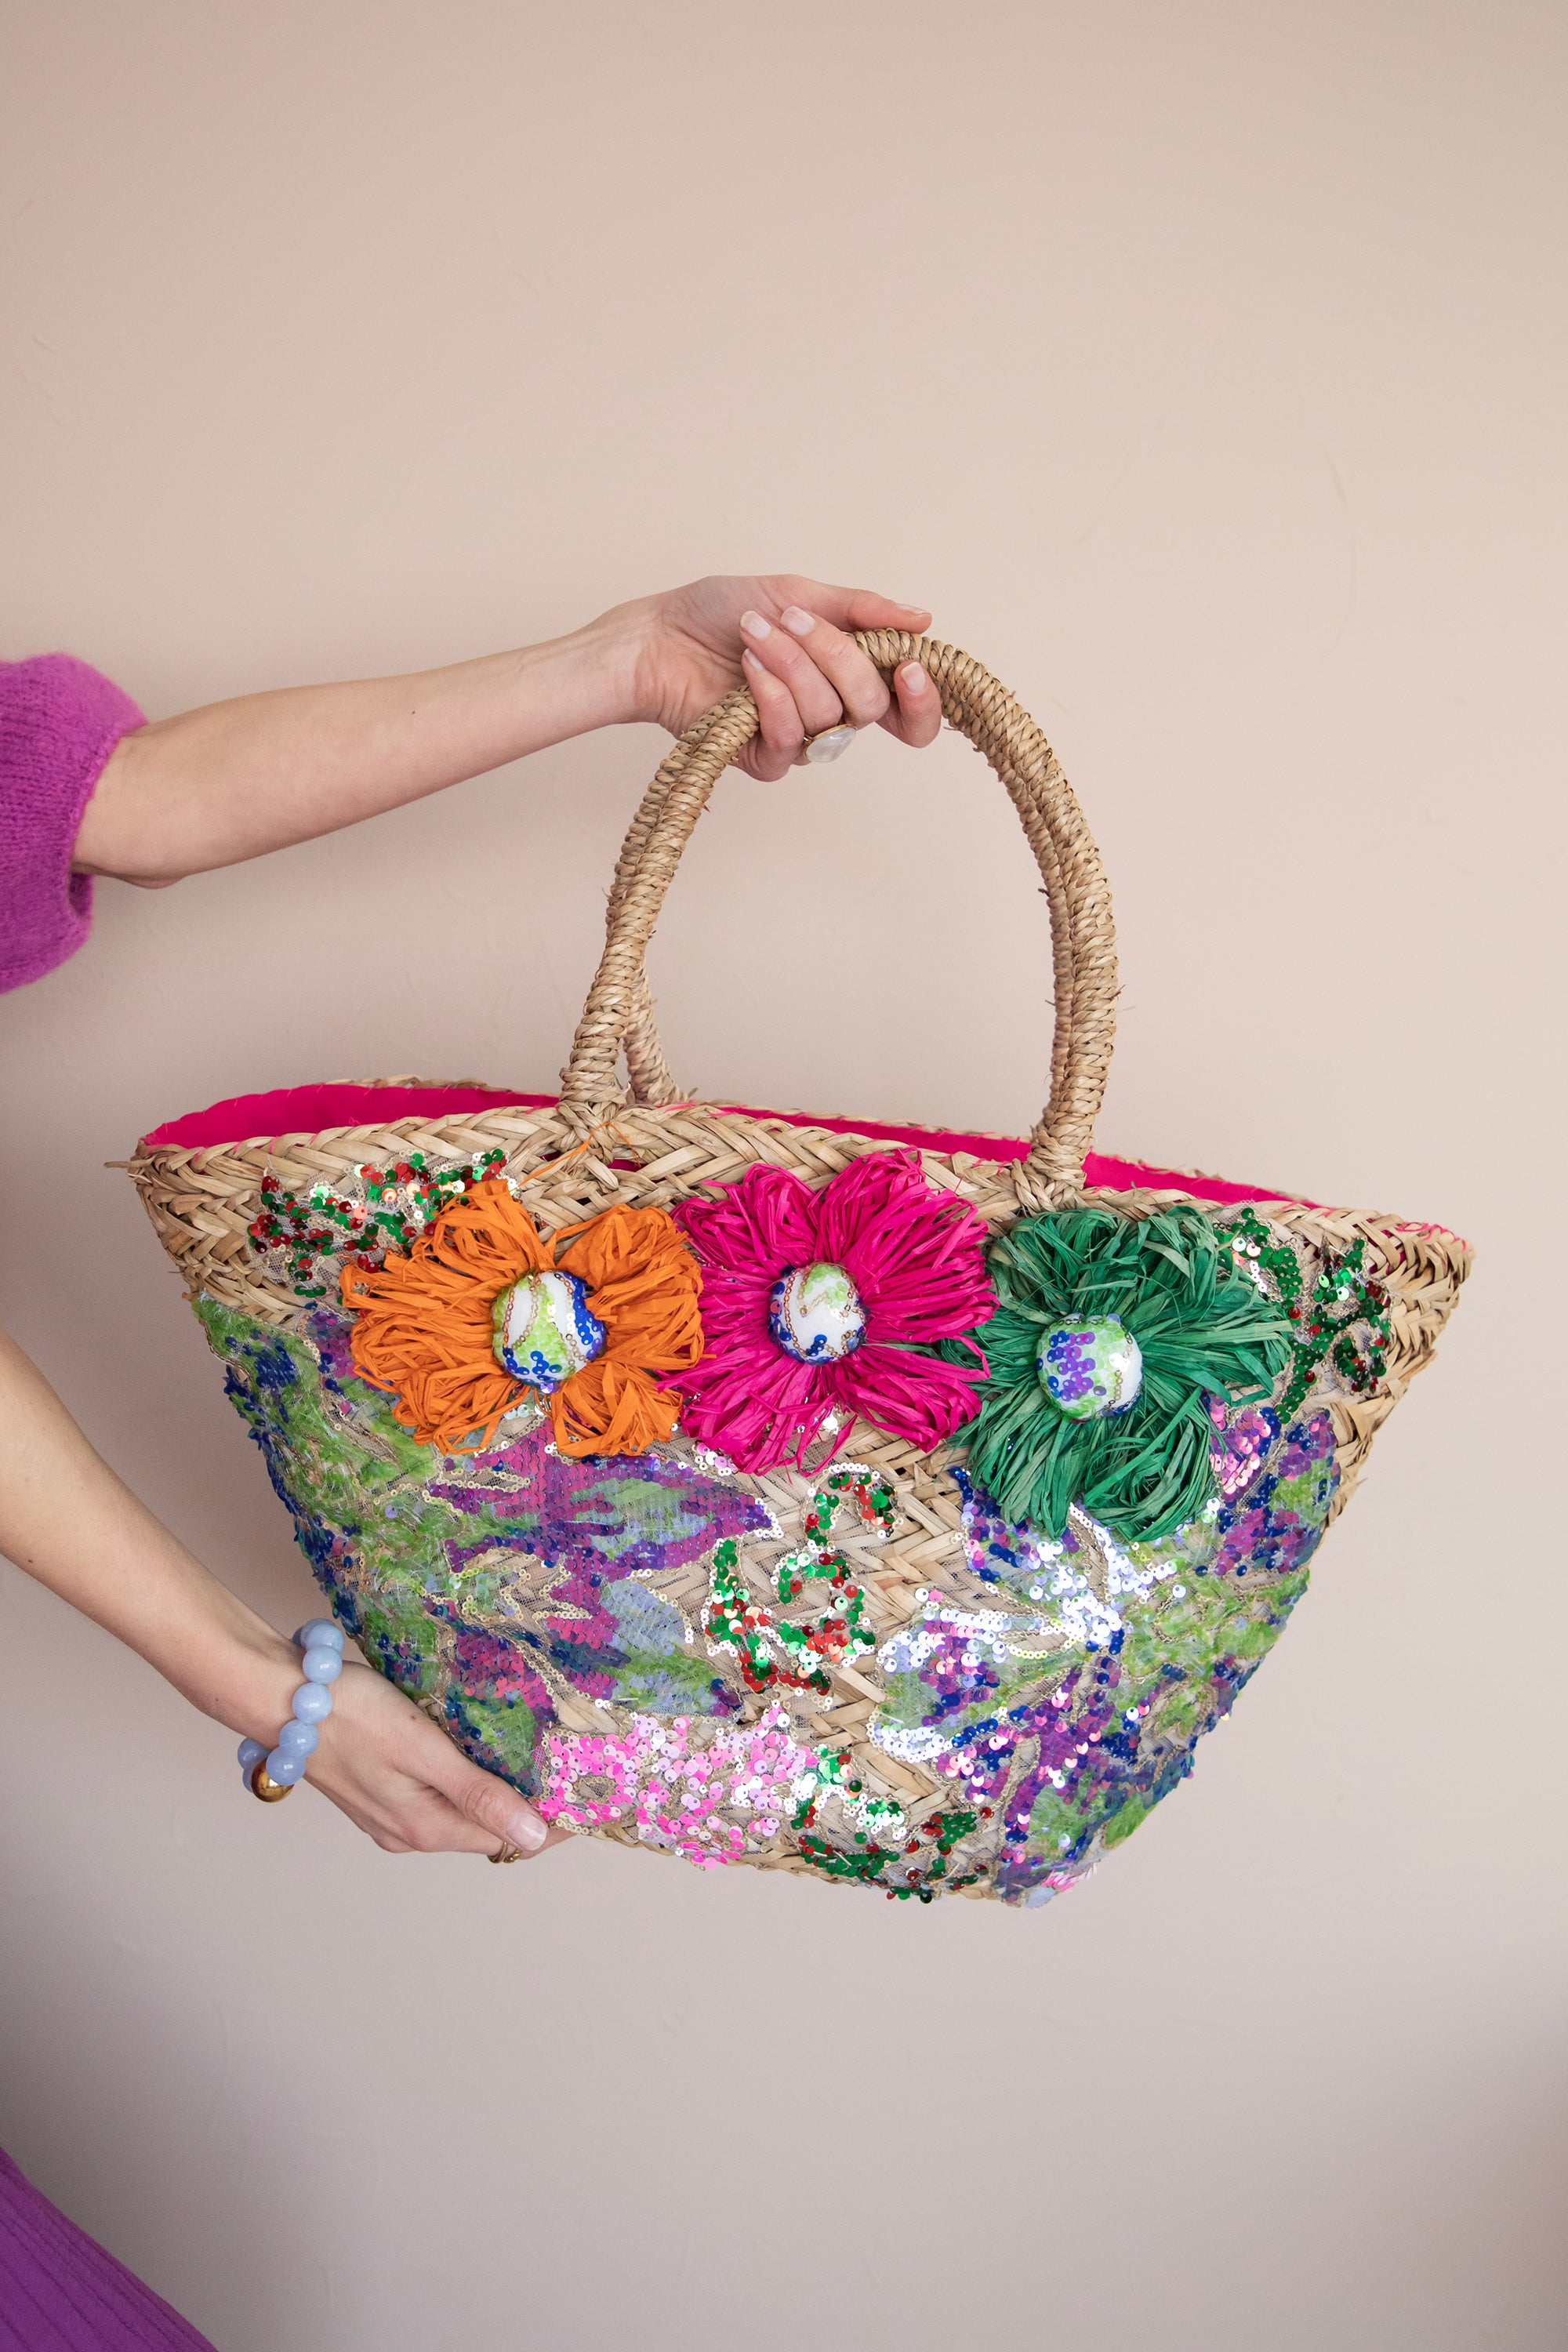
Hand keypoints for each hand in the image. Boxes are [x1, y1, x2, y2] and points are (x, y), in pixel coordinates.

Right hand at [297, 1655, 567, 1858]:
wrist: (281, 1696)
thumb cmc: (350, 1715)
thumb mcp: (423, 1749)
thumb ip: (477, 1794)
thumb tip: (531, 1837)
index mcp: (423, 1828)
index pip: (509, 1839)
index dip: (551, 1821)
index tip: (587, 1794)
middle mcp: (407, 1832)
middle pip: (486, 1828)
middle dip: (529, 1805)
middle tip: (569, 1766)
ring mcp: (389, 1814)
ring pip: (461, 1812)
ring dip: (498, 1790)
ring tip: (535, 1754)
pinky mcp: (377, 1790)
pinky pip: (436, 1795)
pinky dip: (466, 1779)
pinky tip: (478, 1747)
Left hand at [608, 572, 945, 780]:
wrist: (659, 634)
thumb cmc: (721, 612)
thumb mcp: (798, 594)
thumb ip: (861, 609)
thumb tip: (921, 619)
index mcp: (848, 672)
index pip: (907, 709)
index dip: (921, 699)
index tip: (908, 667)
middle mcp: (831, 710)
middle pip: (870, 706)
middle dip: (836, 656)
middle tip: (794, 620)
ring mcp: (798, 737)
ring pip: (827, 717)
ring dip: (790, 666)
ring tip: (753, 634)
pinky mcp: (762, 758)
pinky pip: (789, 743)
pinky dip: (771, 701)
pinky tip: (747, 672)